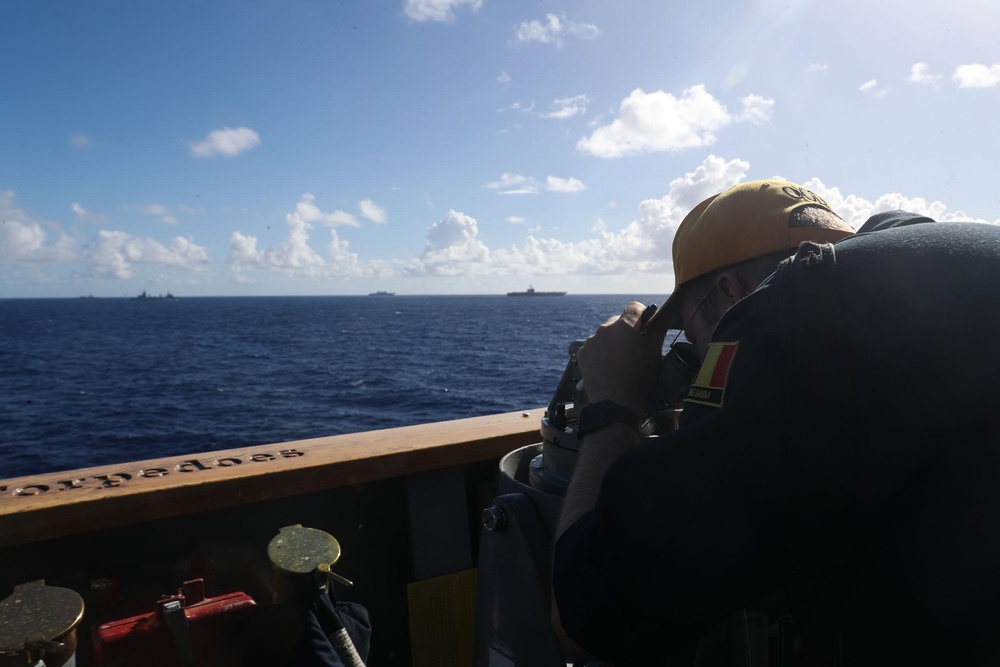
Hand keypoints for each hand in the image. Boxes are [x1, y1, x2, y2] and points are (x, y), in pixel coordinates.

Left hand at [576, 301, 666, 415]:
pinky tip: (608, 366)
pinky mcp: (582, 353)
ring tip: (619, 362)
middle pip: (618, 322)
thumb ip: (658, 330)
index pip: (633, 307)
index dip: (641, 314)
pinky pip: (594, 346)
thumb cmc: (638, 380)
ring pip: (605, 335)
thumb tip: (664, 315)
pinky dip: (600, 353)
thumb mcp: (653, 354)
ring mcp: (591, 341)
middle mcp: (605, 329)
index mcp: (624, 326)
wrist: (616, 404)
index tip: (644, 324)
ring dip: (612, 342)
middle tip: (633, 349)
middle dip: (626, 331)